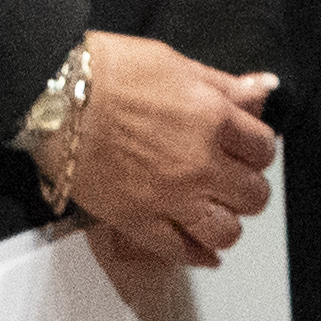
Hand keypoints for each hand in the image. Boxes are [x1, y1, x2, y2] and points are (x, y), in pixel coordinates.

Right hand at [63, 33, 277, 271]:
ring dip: (228, 223)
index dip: (258, 149)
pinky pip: (180, 251)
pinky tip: (205, 252)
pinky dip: (198, 256)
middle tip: (233, 180)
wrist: (55, 98)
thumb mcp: (176, 64)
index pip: (263, 149)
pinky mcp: (137, 221)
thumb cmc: (110, 71)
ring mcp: (169, 198)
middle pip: (252, 194)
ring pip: (225, 230)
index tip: (247, 149)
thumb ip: (225, 85)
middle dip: (247, 187)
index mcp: (214, 120)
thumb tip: (265, 88)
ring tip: (217, 212)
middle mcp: (200, 164)